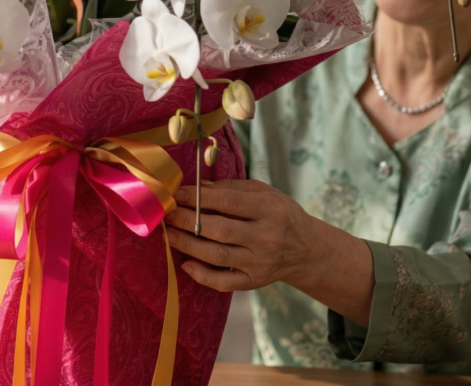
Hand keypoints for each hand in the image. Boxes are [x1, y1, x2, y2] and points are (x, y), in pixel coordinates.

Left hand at [164, 179, 313, 291]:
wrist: (305, 249)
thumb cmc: (279, 212)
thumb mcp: (264, 192)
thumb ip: (232, 189)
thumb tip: (199, 187)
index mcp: (270, 209)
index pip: (228, 202)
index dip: (198, 197)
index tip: (176, 192)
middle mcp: (266, 237)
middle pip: (219, 230)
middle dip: (187, 220)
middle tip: (165, 212)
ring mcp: (260, 262)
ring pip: (218, 255)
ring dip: (187, 244)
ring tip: (167, 233)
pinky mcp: (254, 281)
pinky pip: (225, 283)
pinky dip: (202, 276)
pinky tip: (185, 264)